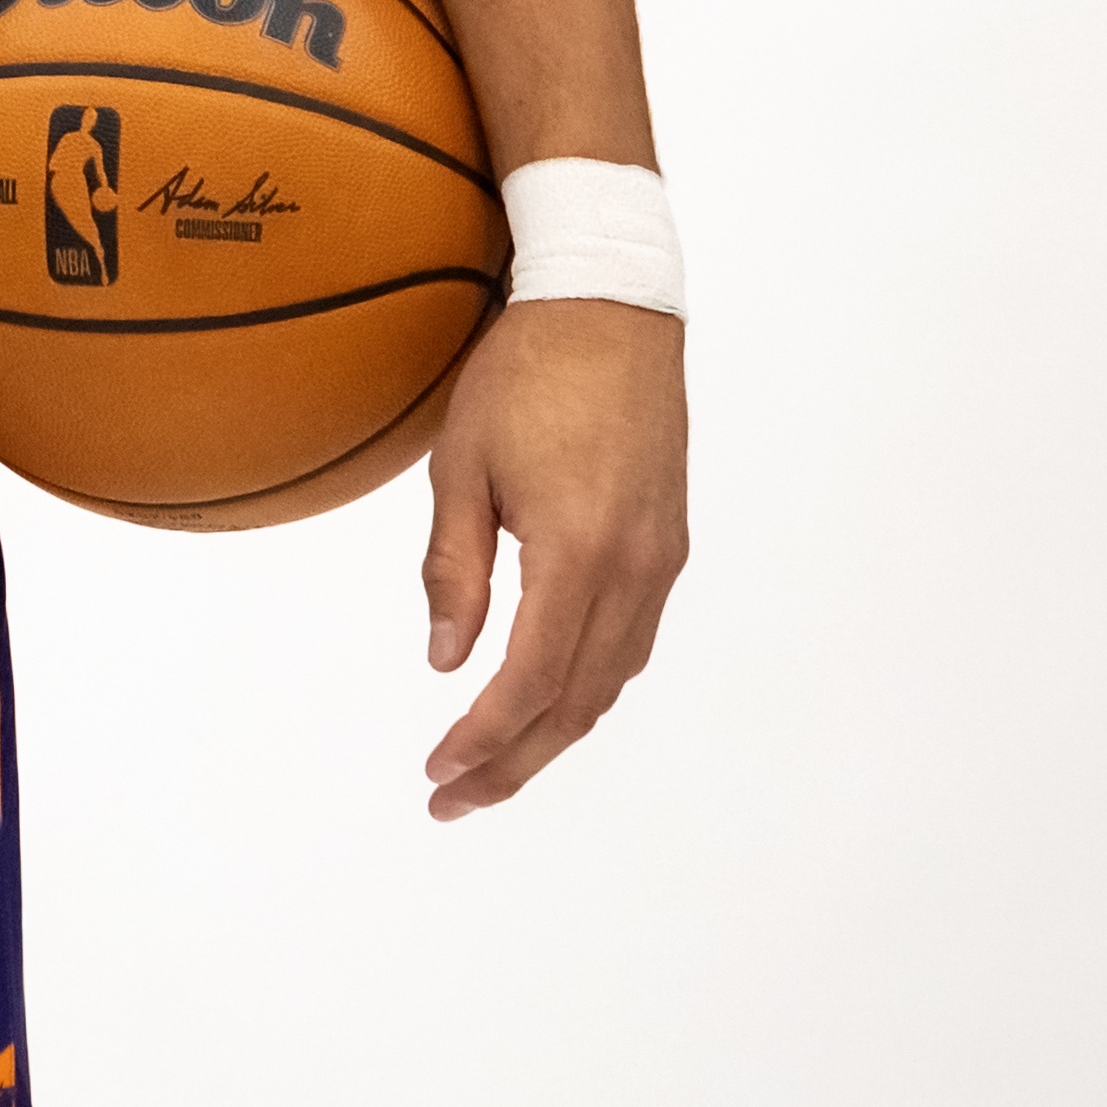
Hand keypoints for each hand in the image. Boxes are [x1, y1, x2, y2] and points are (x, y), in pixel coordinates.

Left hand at [417, 297, 689, 817]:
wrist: (609, 308)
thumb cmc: (523, 374)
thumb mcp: (462, 468)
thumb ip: (454, 571)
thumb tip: (444, 659)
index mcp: (576, 550)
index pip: (530, 679)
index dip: (484, 737)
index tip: (439, 771)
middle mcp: (632, 568)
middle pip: (575, 700)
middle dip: (515, 761)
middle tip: (454, 799)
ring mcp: (659, 559)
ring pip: (610, 679)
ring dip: (553, 732)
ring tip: (493, 766)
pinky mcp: (667, 543)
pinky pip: (630, 641)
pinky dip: (587, 685)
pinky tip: (547, 698)